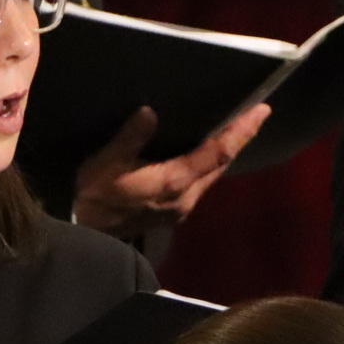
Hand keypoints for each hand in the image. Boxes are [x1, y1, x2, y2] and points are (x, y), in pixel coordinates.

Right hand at [72, 102, 269, 238]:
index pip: (217, 153)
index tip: (261, 110)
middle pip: (222, 164)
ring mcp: (181, 208)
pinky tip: (208, 150)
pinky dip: (210, 163)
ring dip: (226, 151)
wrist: (83, 233)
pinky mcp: (174, 213)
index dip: (242, 131)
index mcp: (174, 181)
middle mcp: (186, 197)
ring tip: (238, 126)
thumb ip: (130, 138)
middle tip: (256, 112)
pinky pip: (201, 183)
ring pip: (213, 175)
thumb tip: (150, 112)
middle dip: (240, 138)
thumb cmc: (92, 197)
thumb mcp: (105, 162)